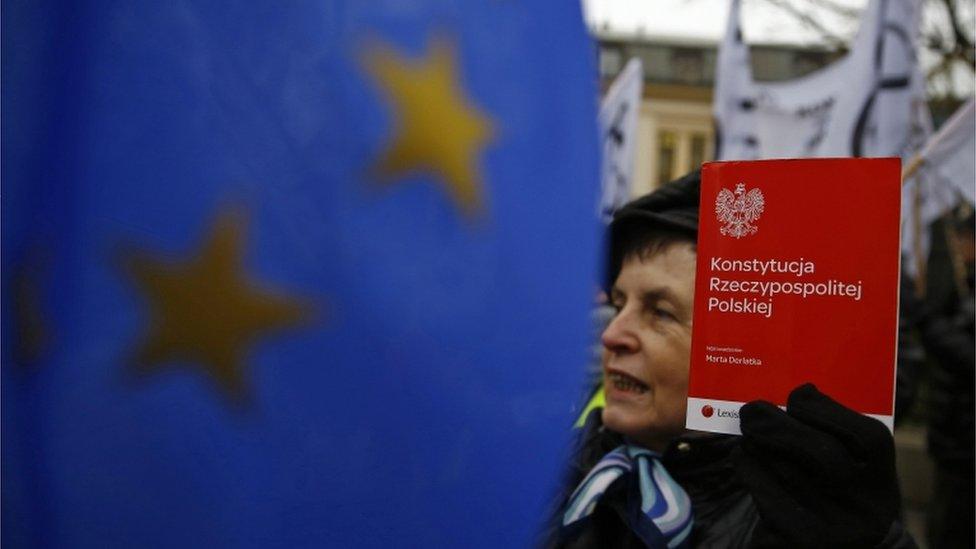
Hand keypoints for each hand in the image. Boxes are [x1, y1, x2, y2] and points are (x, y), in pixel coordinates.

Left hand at [733, 384, 899, 548]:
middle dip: (781, 423)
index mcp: (882, 488)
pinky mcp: (794, 541)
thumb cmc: (830, 501)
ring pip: (784, 468)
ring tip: (748, 430)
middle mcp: (863, 512)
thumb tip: (799, 394)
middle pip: (823, 453)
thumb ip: (834, 439)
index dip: (831, 410)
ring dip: (757, 441)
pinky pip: (762, 489)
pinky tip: (743, 454)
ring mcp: (830, 532)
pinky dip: (747, 464)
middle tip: (754, 409)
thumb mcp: (850, 478)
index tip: (801, 393)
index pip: (869, 438)